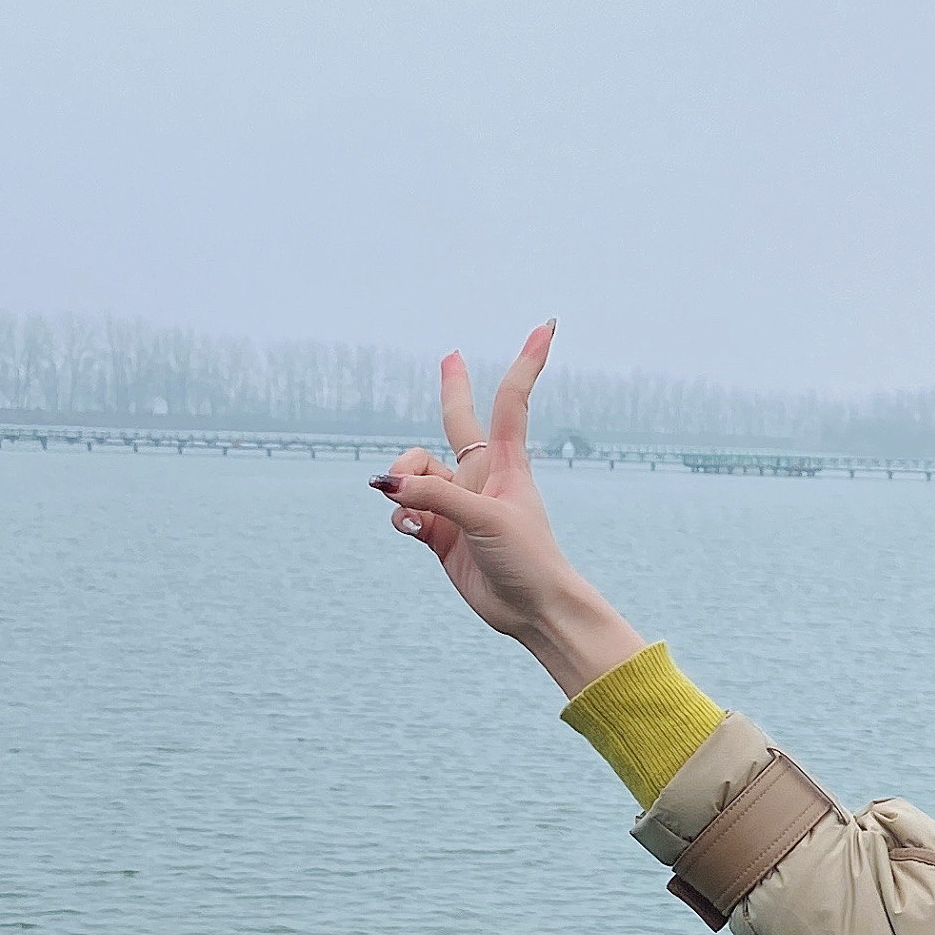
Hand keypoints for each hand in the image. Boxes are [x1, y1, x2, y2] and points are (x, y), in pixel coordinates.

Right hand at [372, 326, 644, 695]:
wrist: (530, 608)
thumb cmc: (526, 557)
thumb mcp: (483, 518)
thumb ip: (433, 496)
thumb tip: (386, 484)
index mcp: (505, 461)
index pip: (513, 400)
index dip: (528, 361)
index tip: (548, 326)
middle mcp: (480, 475)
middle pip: (456, 421)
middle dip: (452, 390)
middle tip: (450, 357)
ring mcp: (458, 503)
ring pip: (414, 472)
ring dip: (403, 482)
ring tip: (407, 507)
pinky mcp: (440, 533)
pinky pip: (405, 509)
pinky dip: (399, 514)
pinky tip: (406, 527)